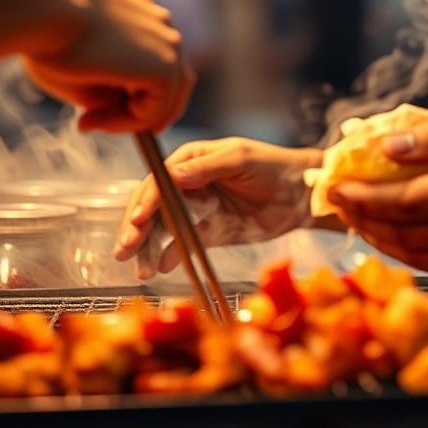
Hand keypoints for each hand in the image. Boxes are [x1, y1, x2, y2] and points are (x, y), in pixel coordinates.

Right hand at [22, 0, 193, 132]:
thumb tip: (115, 113)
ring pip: (168, 96)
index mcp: (142, 11)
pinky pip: (159, 108)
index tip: (90, 106)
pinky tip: (95, 119)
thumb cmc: (46, 30)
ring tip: (90, 121)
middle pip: (174, 78)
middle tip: (103, 124)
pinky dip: (131, 123)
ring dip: (133, 118)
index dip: (129, 91)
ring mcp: (169, 42)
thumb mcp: (80, 62)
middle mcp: (160, 23)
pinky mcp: (166, 66)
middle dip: (142, 108)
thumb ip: (107, 86)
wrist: (42, 6)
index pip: (155, 58)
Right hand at [113, 138, 320, 271]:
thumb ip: (207, 168)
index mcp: (192, 159)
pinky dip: (170, 255)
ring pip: (163, 227)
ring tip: (140, 267)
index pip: (160, 180)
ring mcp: (197, 209)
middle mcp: (189, 184)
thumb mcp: (241, 159)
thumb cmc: (273, 166)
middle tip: (126, 248)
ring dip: (149, 246)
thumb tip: (173, 174)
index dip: (147, 199)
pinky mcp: (209, 232)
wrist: (302, 194)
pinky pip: (183, 244)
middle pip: (154, 205)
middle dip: (137, 227)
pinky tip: (161, 267)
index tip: (138, 220)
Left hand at [327, 102, 427, 285]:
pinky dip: (415, 253)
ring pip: (417, 256)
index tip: (334, 187)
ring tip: (362, 219)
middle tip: (340, 202)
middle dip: (363, 218)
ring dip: (383, 239)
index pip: (399, 201)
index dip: (360, 197)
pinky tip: (404, 235)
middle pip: (401, 233)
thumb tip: (389, 145)